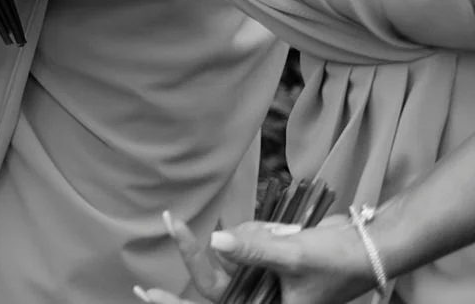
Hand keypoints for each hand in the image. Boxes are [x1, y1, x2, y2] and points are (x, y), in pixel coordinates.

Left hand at [134, 211, 384, 303]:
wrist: (367, 245)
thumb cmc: (337, 260)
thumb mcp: (294, 255)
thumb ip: (253, 250)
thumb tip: (215, 241)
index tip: (147, 290)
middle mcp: (262, 300)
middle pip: (215, 281)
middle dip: (195, 254)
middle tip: (170, 219)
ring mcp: (263, 281)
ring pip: (232, 256)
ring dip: (250, 238)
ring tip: (285, 235)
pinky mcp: (267, 262)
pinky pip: (247, 242)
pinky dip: (257, 233)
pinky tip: (285, 230)